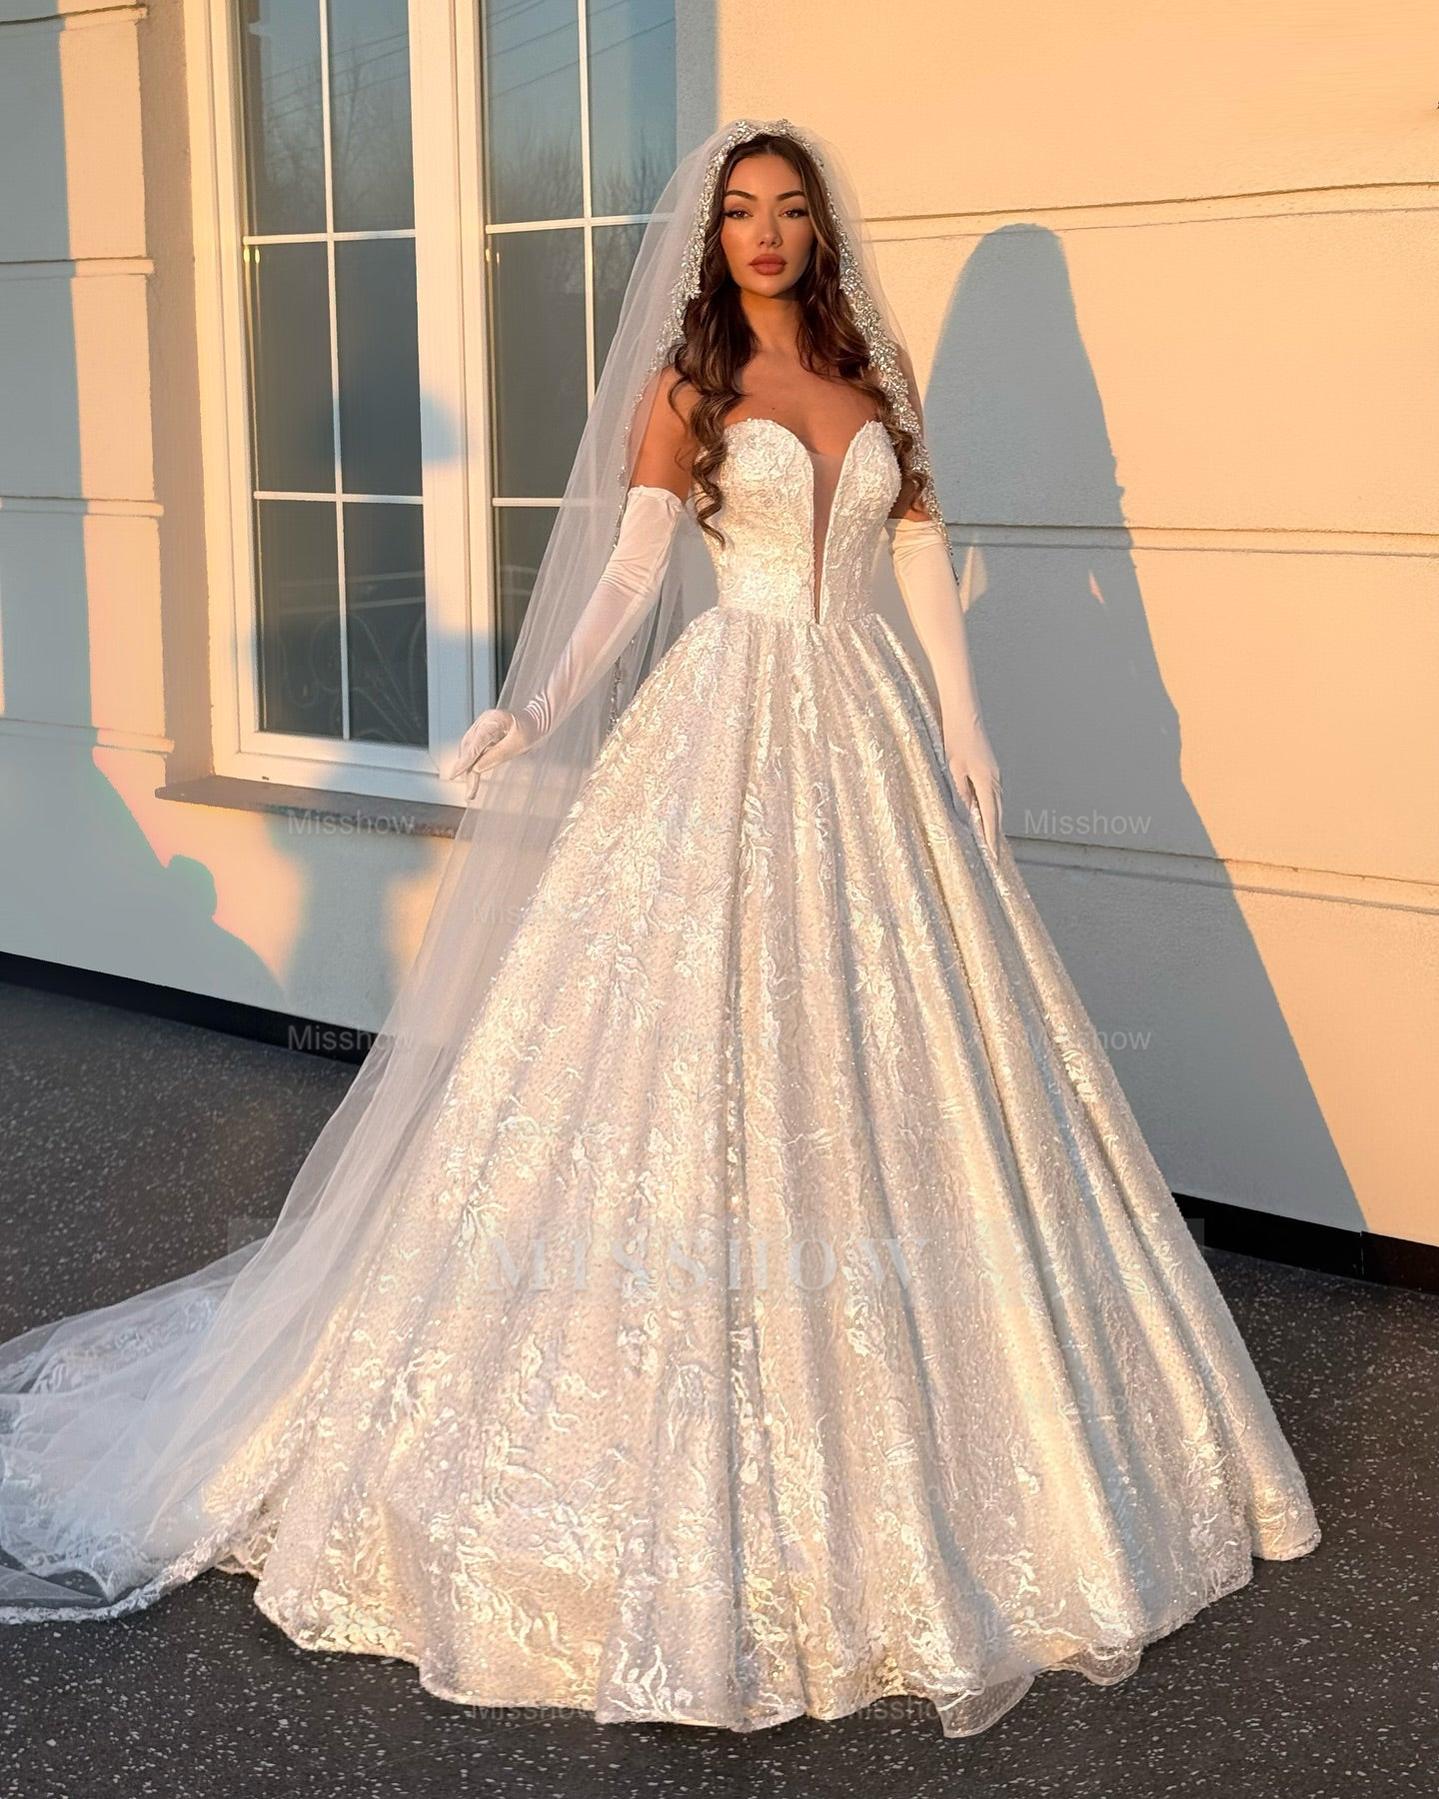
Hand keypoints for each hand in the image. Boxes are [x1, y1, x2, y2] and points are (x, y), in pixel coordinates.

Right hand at [447, 707, 525, 800]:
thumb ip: (498, 755)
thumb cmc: (532, 729)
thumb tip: (477, 768)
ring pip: (469, 751)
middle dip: (467, 772)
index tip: (454, 774)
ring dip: (468, 771)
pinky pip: (474, 751)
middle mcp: (483, 722)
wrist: (536, 720)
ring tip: (471, 790)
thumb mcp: (519, 744)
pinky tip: (472, 778)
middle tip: (470, 794)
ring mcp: (482, 727)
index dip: (464, 761)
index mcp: (493, 720)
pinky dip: (473, 765)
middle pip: (469, 749)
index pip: (475, 743)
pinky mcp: (483, 735)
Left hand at [946, 729, 1002, 856]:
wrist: (963, 714)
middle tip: (994, 858)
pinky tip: (986, 816)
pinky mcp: (991, 769)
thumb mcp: (952, 770)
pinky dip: (991, 810)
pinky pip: (993, 796)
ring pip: (997, 805)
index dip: (991, 840)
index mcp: (987, 782)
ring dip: (994, 824)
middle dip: (996, 836)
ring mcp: (995, 774)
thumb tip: (966, 818)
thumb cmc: (954, 740)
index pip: (991, 818)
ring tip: (991, 843)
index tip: (993, 858)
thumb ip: (960, 795)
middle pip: (998, 814)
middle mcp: (996, 780)